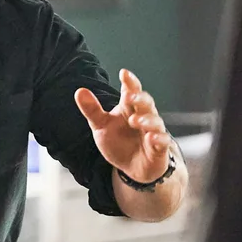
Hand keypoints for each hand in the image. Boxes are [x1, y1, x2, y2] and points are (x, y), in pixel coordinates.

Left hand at [74, 68, 171, 183]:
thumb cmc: (118, 142)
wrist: (131, 167)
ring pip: (155, 121)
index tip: (124, 73)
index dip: (129, 82)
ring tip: (135, 121)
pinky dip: (158, 138)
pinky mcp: (159, 148)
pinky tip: (152, 138)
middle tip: (129, 96)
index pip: (131, 91)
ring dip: (147, 120)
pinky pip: (162, 141)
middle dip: (139, 98)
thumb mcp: (101, 125)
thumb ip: (92, 109)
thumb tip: (79, 91)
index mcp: (129, 108)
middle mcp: (143, 116)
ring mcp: (153, 131)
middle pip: (145, 103)